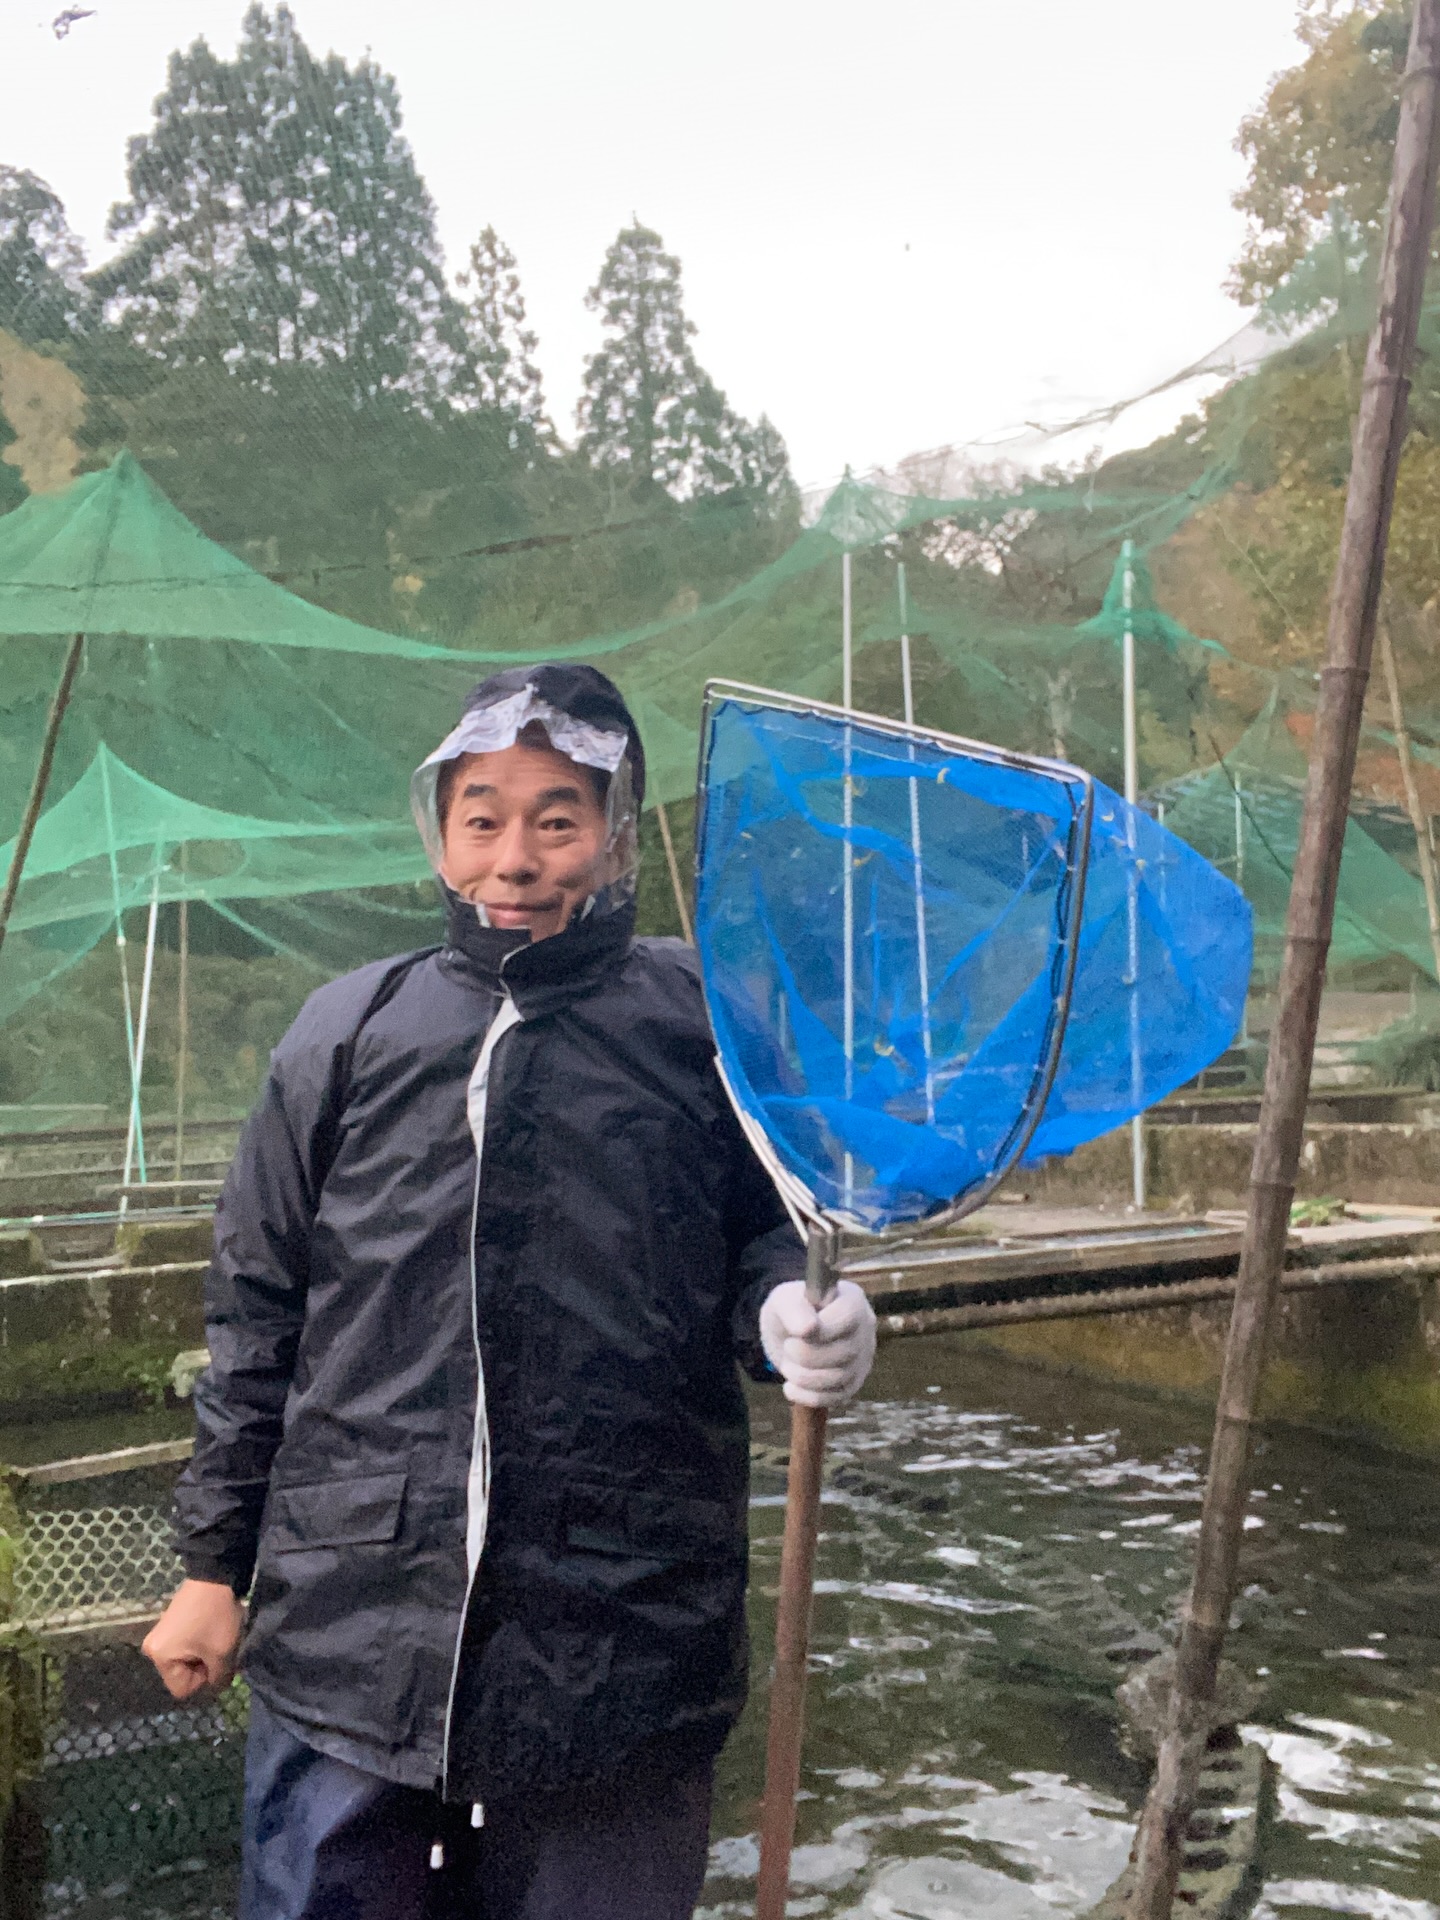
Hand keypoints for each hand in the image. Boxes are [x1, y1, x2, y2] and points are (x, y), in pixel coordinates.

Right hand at [142, 1579, 244, 1699]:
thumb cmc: (215, 1617)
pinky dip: (198, 1644)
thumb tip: (216, 1686)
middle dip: (203, 1668)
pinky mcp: (168, 1625)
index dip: (203, 1682)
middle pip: (181, 1675)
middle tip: (218, 1650)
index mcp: (160, 1658)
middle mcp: (152, 1649)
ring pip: (184, 1661)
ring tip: (215, 1638)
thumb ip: (219, 1678)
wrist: (214, 1575)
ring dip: (202, 1655)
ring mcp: (159, 1636)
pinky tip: (210, 1630)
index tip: (216, 1663)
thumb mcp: (222, 1653)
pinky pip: (183, 1647)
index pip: (182, 1689)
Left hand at [759, 1279, 876, 1408]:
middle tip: (788, 1348)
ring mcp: (862, 1357)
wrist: (787, 1333)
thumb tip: (808, 1328)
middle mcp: (865, 1328)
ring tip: (788, 1365)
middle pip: (846, 1352)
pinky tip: (791, 1387)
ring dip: (805, 1377)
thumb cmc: (789, 1311)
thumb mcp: (783, 1300)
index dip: (821, 1330)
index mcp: (852, 1300)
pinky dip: (809, 1396)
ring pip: (841, 1377)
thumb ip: (793, 1309)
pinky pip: (837, 1397)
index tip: (795, 1334)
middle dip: (807, 1356)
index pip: (849, 1317)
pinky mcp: (853, 1382)